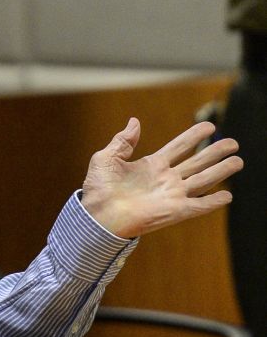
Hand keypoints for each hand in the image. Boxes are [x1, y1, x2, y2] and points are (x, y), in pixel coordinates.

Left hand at [81, 118, 242, 238]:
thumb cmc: (98, 189)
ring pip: (203, 180)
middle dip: (215, 151)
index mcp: (151, 165)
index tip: (209, 126)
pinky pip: (198, 205)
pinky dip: (213, 201)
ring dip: (221, 171)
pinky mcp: (174, 211)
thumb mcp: (106, 158)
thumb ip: (123, 140)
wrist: (97, 214)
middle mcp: (165, 179)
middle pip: (197, 162)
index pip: (178, 147)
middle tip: (233, 142)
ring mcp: (172, 195)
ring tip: (238, 161)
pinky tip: (227, 195)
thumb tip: (134, 121)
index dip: (193, 136)